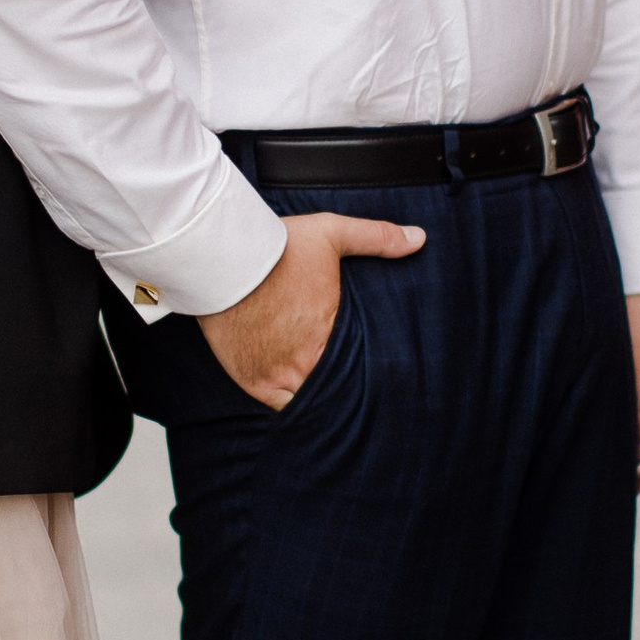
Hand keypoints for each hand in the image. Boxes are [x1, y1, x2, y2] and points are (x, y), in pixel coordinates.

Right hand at [200, 209, 425, 409]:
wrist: (220, 259)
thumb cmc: (274, 247)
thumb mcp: (331, 233)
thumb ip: (376, 238)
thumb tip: (419, 239)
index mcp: (330, 334)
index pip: (361, 369)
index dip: (368, 372)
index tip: (377, 373)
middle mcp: (305, 363)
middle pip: (336, 390)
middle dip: (345, 388)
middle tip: (359, 391)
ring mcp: (276, 376)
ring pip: (310, 403)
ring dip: (319, 398)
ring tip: (332, 395)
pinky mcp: (251, 380)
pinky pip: (279, 406)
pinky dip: (289, 403)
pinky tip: (300, 397)